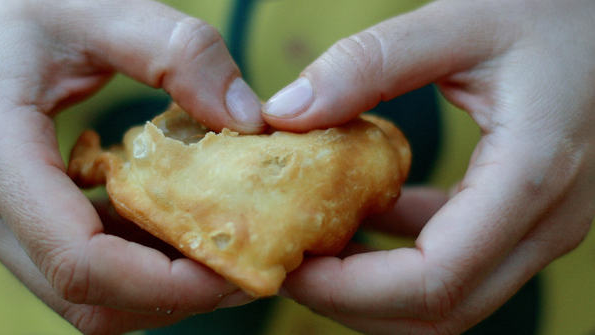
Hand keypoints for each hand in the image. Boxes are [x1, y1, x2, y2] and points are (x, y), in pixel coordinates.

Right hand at [0, 0, 262, 332]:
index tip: (235, 269)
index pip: (80, 262)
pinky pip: (79, 264)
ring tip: (225, 249)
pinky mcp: (9, 217)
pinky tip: (180, 227)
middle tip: (246, 266)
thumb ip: (179, 53)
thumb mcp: (99, 7)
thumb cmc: (13, 1)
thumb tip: (250, 120)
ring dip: (159, 286)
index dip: (165, 285)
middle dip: (174, 297)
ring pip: (83, 293)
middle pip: (86, 297)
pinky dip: (135, 261)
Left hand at [265, 0, 594, 332]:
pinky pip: (458, 262)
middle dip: (353, 302)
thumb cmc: (547, 12)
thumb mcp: (457, 24)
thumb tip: (285, 114)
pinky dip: (402, 256)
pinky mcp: (528, 215)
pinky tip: (364, 216)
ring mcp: (544, 225)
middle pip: (440, 309)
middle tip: (290, 266)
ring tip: (315, 247)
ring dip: (374, 287)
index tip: (290, 267)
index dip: (350, 290)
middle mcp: (548, 221)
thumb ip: (368, 65)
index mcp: (532, 176)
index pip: (434, 280)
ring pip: (449, 297)